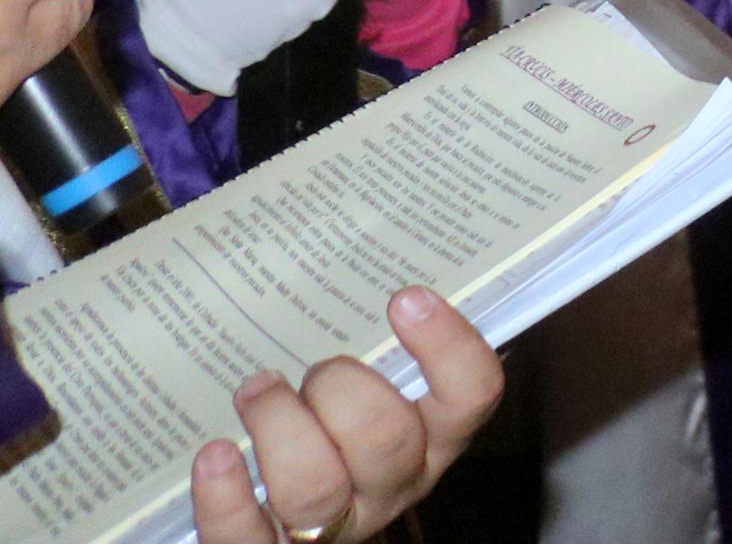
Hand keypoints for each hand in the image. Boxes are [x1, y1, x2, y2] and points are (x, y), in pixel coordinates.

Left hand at [187, 287, 502, 543]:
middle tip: (312, 370)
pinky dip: (227, 494)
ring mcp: (335, 528)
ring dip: (278, 425)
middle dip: (338, 387)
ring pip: (317, 486)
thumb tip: (370, 258)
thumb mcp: (374, 387)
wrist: (280, 517)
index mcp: (433, 437)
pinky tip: (216, 454)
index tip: (405, 298)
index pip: (473, 394)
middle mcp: (393, 485)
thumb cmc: (332, 423)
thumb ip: (383, 345)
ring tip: (256, 391)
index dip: (449, 346)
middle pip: (386, 438)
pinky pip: (248, 534)